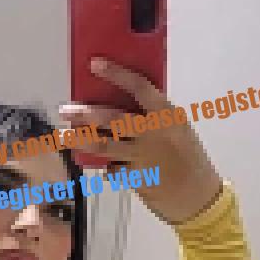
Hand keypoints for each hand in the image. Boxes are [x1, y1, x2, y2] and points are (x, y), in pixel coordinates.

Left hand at [59, 58, 222, 224]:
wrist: (198, 196)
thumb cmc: (186, 157)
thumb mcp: (177, 129)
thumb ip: (153, 117)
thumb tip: (120, 103)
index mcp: (167, 114)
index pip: (140, 87)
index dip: (117, 74)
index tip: (95, 64)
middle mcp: (153, 132)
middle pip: (113, 118)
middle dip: (86, 114)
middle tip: (65, 110)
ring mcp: (142, 156)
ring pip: (104, 145)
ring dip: (80, 140)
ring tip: (61, 137)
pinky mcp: (134, 178)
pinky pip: (111, 169)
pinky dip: (102, 166)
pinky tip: (96, 163)